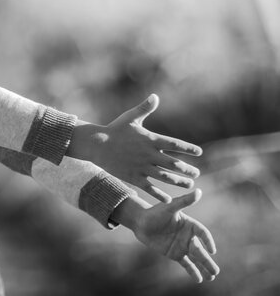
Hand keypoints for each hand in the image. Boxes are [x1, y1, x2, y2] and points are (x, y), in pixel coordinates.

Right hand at [71, 95, 201, 195]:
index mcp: (150, 140)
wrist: (97, 144)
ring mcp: (141, 167)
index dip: (188, 148)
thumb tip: (155, 96)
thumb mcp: (131, 117)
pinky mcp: (133, 177)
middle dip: (187, 169)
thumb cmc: (115, 129)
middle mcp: (148, 154)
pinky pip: (150, 188)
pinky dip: (159, 194)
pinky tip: (169, 199)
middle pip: (174, 164)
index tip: (199, 152)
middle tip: (196, 173)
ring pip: (165, 177)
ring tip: (189, 185)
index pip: (175, 144)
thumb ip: (145, 108)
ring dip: (179, 182)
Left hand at [113, 187, 218, 282]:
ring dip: (204, 267)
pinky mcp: (176, 254)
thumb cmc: (155, 212)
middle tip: (216, 271)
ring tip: (213, 277)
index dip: (208, 241)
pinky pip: (186, 264)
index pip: (203, 233)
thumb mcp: (169, 206)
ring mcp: (183, 246)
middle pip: (201, 250)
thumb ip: (184, 201)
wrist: (141, 223)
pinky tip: (199, 280)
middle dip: (208, 261)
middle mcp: (189, 237)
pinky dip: (193, 271)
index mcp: (190, 224)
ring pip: (196, 259)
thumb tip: (199, 191)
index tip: (212, 250)